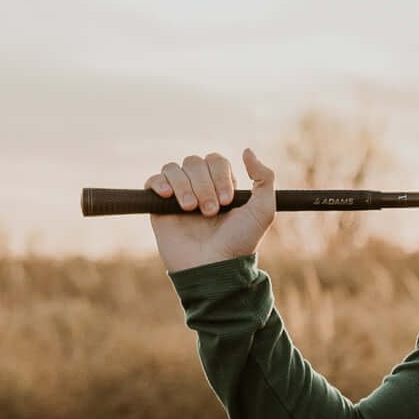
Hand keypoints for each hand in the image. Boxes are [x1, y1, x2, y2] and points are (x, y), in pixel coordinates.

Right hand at [147, 147, 275, 272]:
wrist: (213, 268)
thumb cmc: (239, 243)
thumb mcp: (263, 211)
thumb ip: (265, 178)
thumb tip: (247, 150)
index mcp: (221, 186)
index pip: (215, 160)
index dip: (220, 175)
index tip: (227, 201)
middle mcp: (199, 187)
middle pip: (194, 162)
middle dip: (204, 185)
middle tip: (211, 211)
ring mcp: (178, 196)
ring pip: (174, 168)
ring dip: (185, 186)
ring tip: (192, 210)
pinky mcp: (158, 206)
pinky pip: (153, 180)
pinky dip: (160, 183)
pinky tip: (168, 197)